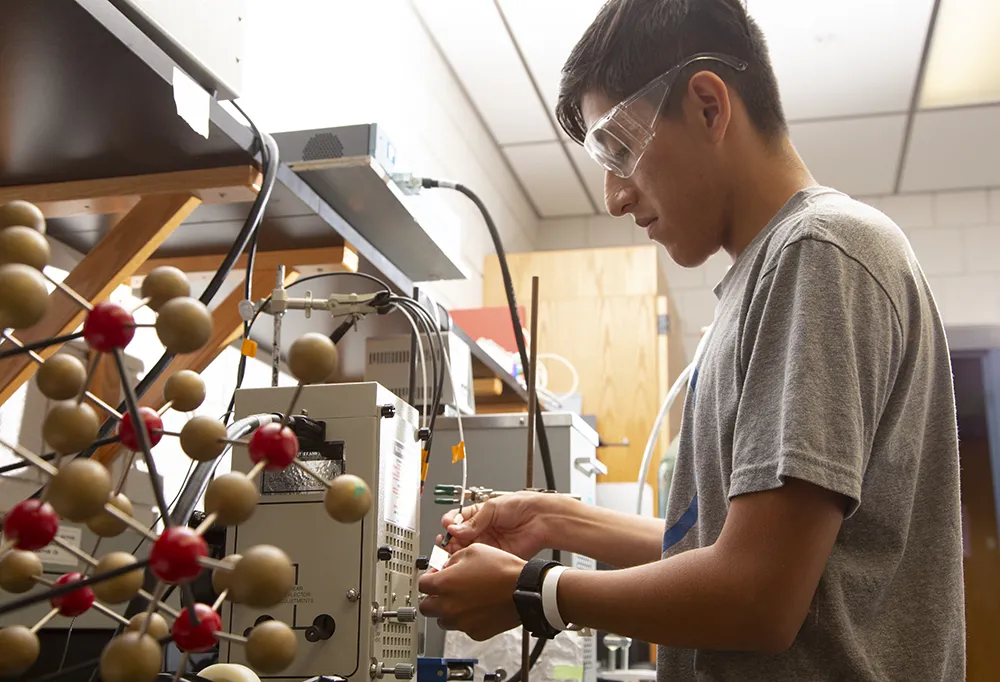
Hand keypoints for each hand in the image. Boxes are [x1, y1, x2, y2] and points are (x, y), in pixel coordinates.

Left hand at [418, 544, 524, 639]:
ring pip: (443, 620)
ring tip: (464, 599)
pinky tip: (478, 607)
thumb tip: (446, 566)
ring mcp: (461, 622)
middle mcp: (449, 606)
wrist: (524, 589)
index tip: (435, 576)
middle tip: (444, 590)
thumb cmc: (502, 570)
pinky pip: (462, 627)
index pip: (421, 585)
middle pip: (425, 607)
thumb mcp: (473, 550)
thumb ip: (452, 560)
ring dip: (448, 610)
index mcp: (444, 584)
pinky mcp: (474, 632)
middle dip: (432, 598)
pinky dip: (466, 619)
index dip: (429, 578)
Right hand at [439, 492, 556, 558]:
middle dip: (449, 539)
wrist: (540, 519)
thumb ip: (473, 520)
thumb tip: (454, 528)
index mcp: (479, 514)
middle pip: (458, 537)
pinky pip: (477, 559)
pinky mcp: (494, 555)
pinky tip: (463, 557)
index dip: (450, 523)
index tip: (447, 525)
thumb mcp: (492, 508)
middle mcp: (481, 529)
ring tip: (452, 549)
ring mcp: (487, 543)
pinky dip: (468, 559)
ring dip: (456, 550)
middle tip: (446, 541)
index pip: (457, 519)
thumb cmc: (521, 506)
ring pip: (464, 549)